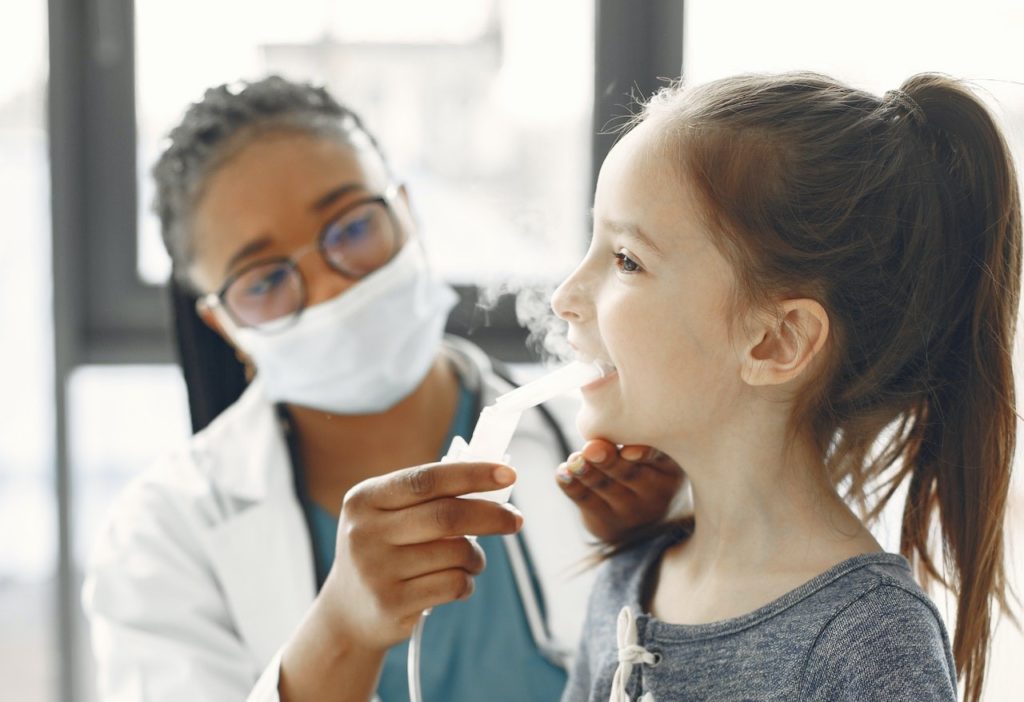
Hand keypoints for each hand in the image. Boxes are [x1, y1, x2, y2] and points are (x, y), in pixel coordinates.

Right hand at [320, 461, 522, 650]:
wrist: (347, 613)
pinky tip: (459, 583)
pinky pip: (453, 584)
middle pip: (446, 516)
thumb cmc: (385, 551)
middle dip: (491, 516)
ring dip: (476, 556)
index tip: (509, 474)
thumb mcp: (390, 516)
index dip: (472, 474)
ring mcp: (376, 570)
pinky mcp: (391, 603)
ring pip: (455, 553)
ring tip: (472, 561)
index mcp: (365, 499)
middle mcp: (365, 532)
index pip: (426, 479)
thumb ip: (431, 497)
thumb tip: (494, 481)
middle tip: (515, 519)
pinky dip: (468, 582)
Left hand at [555, 439, 684, 542]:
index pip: (659, 458)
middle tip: (592, 449)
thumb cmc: (646, 466)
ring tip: (574, 460)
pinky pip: (586, 501)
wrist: (643, 519)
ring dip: (587, 472)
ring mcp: (630, 510)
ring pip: (605, 487)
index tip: (628, 451)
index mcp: (670, 468)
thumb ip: (633, 437)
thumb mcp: (653, 453)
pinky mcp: (606, 521)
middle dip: (609, 461)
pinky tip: (561, 473)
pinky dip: (571, 485)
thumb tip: (598, 428)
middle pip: (630, 474)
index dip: (645, 454)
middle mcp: (655, 492)